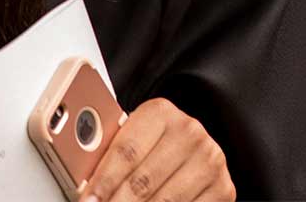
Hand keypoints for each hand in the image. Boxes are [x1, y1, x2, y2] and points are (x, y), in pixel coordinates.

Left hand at [83, 97, 233, 201]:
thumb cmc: (154, 145)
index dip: (102, 181)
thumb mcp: (132, 138)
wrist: (193, 147)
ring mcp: (209, 161)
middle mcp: (189, 132)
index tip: (88, 201)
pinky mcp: (224, 188)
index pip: (125, 152)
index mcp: (161, 113)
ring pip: (165, 201)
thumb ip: (109, 154)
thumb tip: (82, 182)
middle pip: (142, 182)